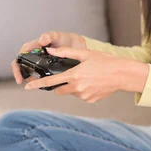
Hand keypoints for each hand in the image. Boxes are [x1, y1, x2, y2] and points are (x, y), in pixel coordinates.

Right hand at [12, 31, 86, 83]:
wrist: (77, 45)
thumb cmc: (64, 38)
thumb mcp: (56, 36)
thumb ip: (48, 36)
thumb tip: (41, 41)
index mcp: (34, 47)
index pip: (20, 56)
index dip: (17, 67)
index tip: (20, 76)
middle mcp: (36, 55)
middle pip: (24, 66)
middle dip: (23, 75)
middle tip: (27, 83)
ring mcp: (42, 62)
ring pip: (32, 72)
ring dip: (32, 79)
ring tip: (36, 85)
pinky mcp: (49, 68)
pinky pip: (42, 75)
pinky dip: (42, 80)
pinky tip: (45, 84)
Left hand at [24, 47, 149, 103]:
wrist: (123, 74)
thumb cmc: (106, 61)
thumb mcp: (85, 54)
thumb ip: (66, 52)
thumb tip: (50, 50)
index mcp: (74, 75)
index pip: (51, 82)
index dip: (37, 84)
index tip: (28, 87)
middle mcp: (78, 87)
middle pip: (59, 90)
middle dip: (59, 85)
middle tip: (68, 77)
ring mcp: (84, 95)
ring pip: (71, 93)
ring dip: (73, 87)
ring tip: (87, 77)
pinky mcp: (91, 100)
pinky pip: (82, 96)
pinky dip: (83, 90)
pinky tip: (93, 83)